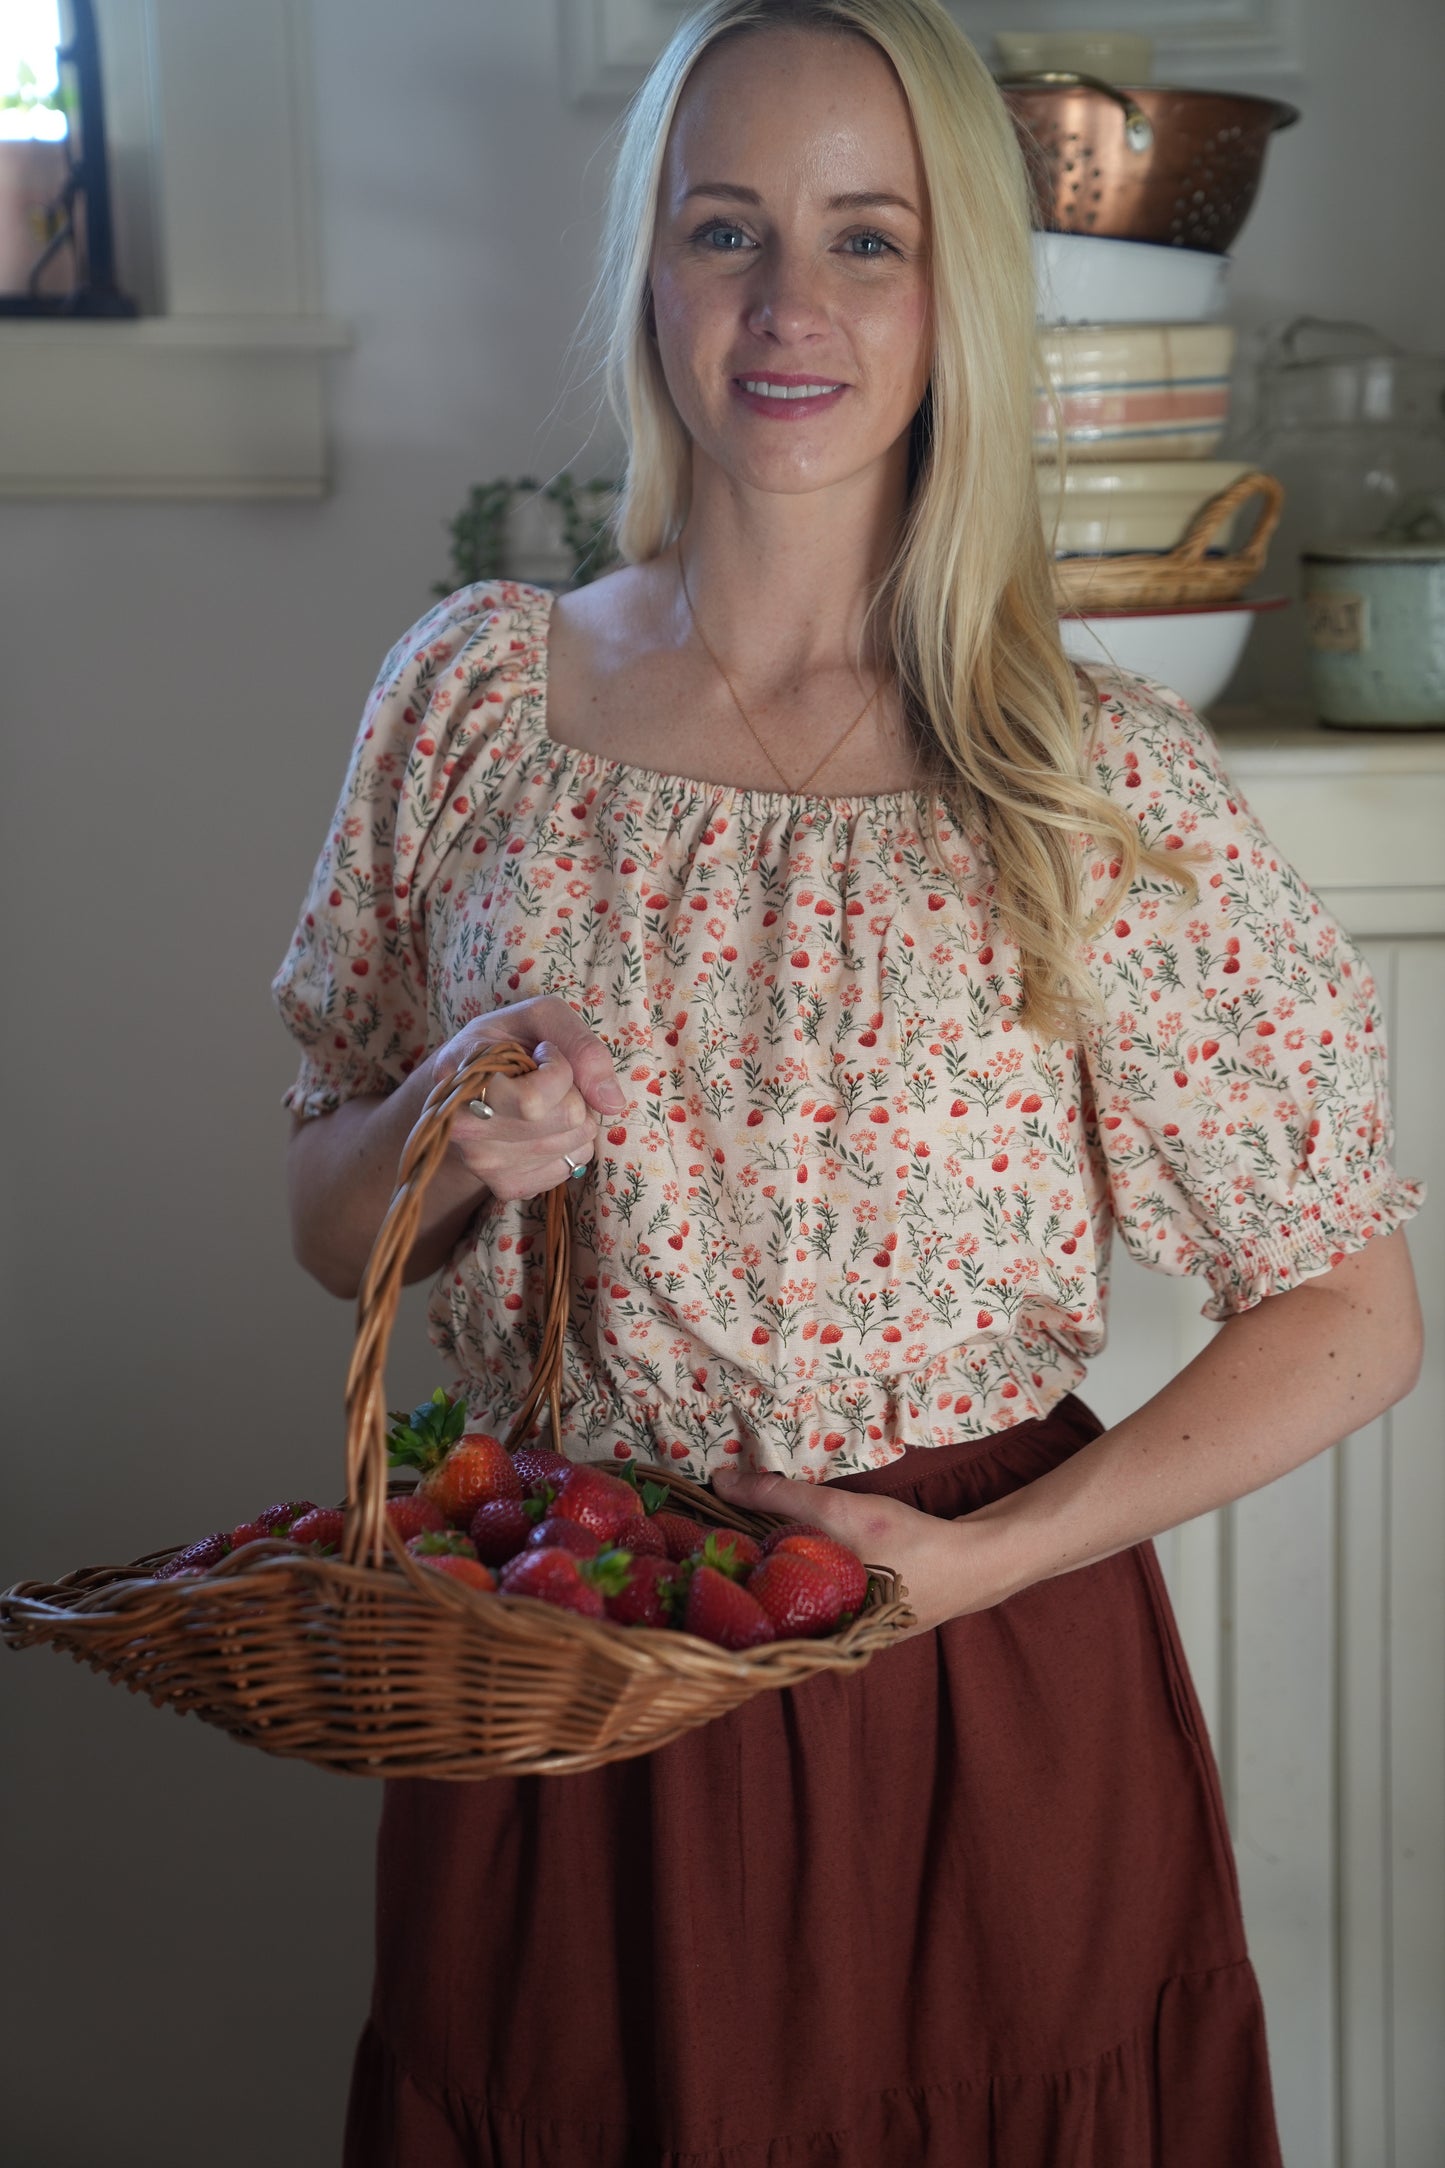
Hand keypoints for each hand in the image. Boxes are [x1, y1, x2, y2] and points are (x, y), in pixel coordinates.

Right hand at [431, 996, 625, 1204]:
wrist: (462, 1088)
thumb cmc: (505, 1042)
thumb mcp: (539, 1017)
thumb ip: (579, 1044)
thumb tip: (612, 1103)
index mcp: (467, 1081)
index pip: (536, 1100)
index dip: (559, 1068)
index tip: (542, 1054)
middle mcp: (468, 1130)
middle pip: (570, 1119)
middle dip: (574, 1092)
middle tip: (545, 1080)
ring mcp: (485, 1165)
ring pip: (578, 1145)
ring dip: (575, 1119)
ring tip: (543, 1102)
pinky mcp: (506, 1187)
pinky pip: (571, 1167)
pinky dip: (569, 1145)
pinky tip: (541, 1127)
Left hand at [712, 1465, 1000, 1638]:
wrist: (973, 1563)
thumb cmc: (905, 1544)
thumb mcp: (839, 1512)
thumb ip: (778, 1496)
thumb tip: (719, 1480)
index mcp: (810, 1635)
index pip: (739, 1625)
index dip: (706, 1598)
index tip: (679, 1569)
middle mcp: (819, 1645)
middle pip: (756, 1615)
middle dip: (727, 1585)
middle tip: (693, 1552)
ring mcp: (836, 1634)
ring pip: (780, 1607)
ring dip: (756, 1579)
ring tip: (722, 1549)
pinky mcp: (851, 1619)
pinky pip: (804, 1600)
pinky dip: (786, 1577)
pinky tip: (771, 1552)